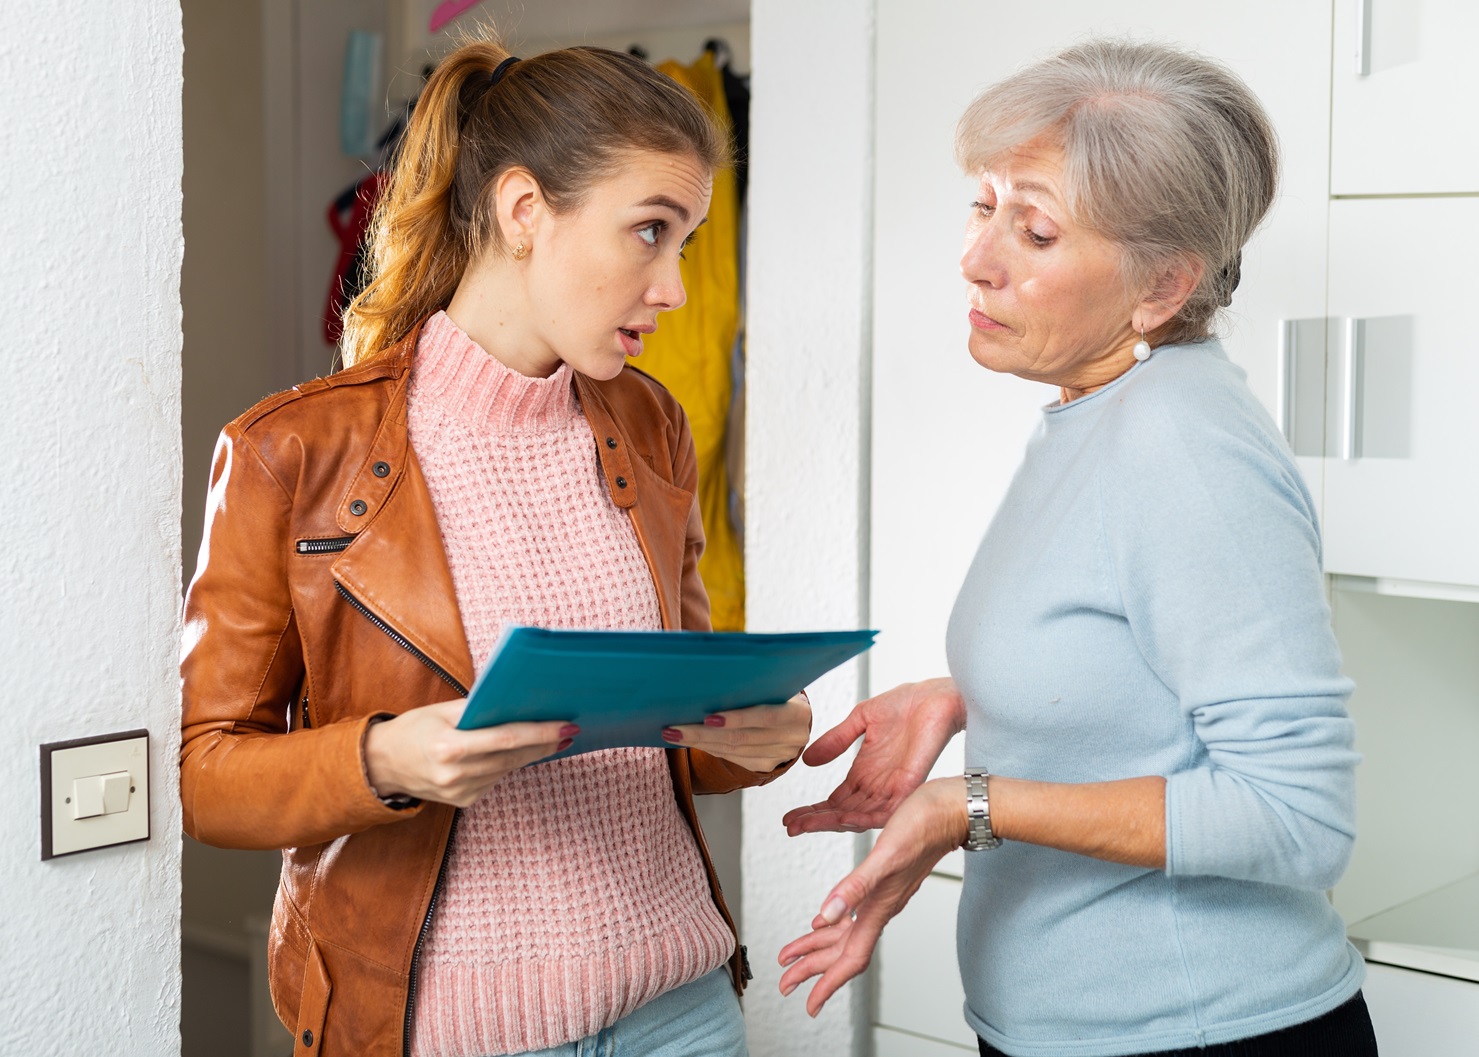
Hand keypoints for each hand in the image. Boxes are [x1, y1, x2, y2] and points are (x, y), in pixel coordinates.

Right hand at [364, 700, 574, 806]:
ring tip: (556, 738)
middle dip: (545, 743)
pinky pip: (496, 778)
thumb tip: (517, 699)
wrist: (381, 766)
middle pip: (513, 757)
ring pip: (508, 769)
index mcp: (449, 747)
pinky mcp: (464, 802)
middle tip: (571, 730)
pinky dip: (511, 763)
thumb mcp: (441, 710)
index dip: (539, 733)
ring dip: (533, 754)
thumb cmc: (413, 729)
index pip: (505, 739)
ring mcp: (460, 792)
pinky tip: (526, 752)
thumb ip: (477, 707)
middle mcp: (455, 774)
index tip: (565, 725)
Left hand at [662, 693, 811, 772]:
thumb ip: (751, 678)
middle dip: (703, 733)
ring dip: (699, 742)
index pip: (766, 716)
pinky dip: (709, 748)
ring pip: (733, 751)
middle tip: (673, 728)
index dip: (737, 718)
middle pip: (742, 738)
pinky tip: (690, 739)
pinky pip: (732, 758)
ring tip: (672, 733)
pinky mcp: (766, 765)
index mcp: (798, 712)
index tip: (707, 716)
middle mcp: (792, 738)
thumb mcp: (772, 680)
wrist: (795, 716)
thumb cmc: (775, 688)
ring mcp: (779, 755)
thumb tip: (707, 665)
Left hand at [778, 776, 967, 1015]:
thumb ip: (855, 886)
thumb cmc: (925, 826)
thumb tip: (825, 915)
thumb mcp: (885, 855)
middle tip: (787, 983)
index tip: (809, 1004)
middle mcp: (881, 906)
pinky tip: (824, 918)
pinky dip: (834, 920)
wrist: (953, 809)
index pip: (850, 957)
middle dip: (813, 969)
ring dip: (818, 947)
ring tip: (793, 956)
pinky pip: (853, 911)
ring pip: (845, 933)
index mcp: (879, 907)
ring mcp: (884, 894)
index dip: (827, 983)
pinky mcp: (884, 879)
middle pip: (842, 951)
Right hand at [782, 677, 965, 834]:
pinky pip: (887, 810)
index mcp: (866, 771)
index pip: (836, 800)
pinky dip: (865, 817)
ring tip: (807, 825)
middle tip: (791, 827)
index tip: (789, 817)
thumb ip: (836, 740)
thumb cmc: (907, 705)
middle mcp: (878, 785)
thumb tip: (807, 759)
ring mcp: (893, 788)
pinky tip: (843, 820)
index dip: (813, 810)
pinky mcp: (909, 786)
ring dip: (833, 822)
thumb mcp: (861, 720)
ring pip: (859, 816)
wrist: (936, 697)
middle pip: (843, 813)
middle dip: (816, 821)